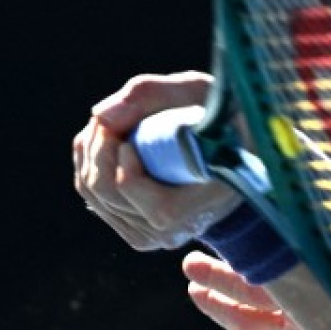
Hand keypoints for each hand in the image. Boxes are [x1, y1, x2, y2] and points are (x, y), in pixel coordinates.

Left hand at [72, 72, 244, 251]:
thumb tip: (100, 114)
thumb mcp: (198, 92)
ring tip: (108, 125)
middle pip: (107, 191)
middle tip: (107, 117)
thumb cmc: (222, 121)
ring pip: (94, 194)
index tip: (128, 132)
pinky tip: (104, 144)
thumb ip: (152, 94)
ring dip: (89, 152)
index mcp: (200, 202)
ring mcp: (152, 237)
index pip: (137, 192)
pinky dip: (88, 166)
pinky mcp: (137, 233)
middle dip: (96, 147)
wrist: (241, 160)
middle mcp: (173, 231)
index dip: (121, 159)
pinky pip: (95, 200)